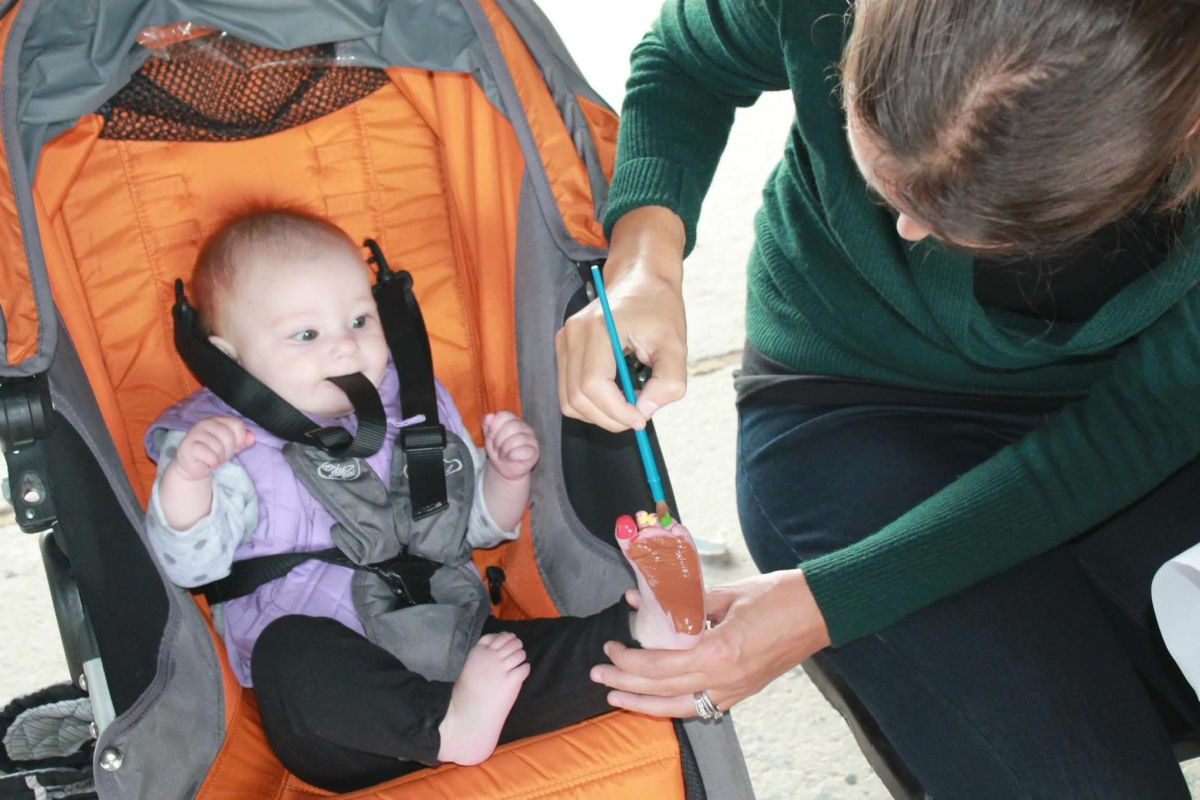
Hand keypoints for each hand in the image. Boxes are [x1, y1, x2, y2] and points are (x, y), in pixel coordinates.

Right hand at [168, 416, 253, 481]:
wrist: (193, 466)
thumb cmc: (213, 452)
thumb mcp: (231, 446)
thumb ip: (242, 440)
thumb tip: (251, 437)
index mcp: (217, 420)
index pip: (237, 424)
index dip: (240, 439)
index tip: (235, 446)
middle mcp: (205, 423)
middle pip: (229, 437)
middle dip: (228, 451)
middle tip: (221, 455)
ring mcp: (195, 433)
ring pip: (219, 448)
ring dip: (219, 458)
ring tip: (212, 458)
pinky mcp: (188, 446)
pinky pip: (210, 456)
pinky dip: (212, 463)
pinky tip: (206, 462)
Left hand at [482, 411, 539, 480]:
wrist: (505, 468)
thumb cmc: (499, 450)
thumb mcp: (489, 437)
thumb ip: (487, 425)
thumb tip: (489, 416)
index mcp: (514, 420)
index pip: (503, 415)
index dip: (493, 427)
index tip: (491, 436)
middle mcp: (525, 427)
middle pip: (510, 427)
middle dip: (498, 440)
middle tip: (496, 448)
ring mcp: (531, 439)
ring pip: (516, 440)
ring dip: (504, 450)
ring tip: (502, 455)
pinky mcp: (534, 452)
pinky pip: (522, 451)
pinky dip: (512, 456)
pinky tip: (510, 458)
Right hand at [556, 206, 687, 431]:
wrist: (640, 277)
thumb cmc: (658, 306)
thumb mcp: (675, 343)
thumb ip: (668, 381)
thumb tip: (646, 411)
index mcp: (598, 328)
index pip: (592, 385)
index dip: (616, 412)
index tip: (642, 419)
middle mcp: (573, 334)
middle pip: (576, 399)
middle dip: (608, 418)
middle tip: (638, 417)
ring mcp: (564, 340)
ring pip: (568, 400)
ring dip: (598, 414)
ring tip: (628, 404)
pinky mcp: (564, 348)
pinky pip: (568, 390)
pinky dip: (591, 403)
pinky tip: (615, 395)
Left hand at [590, 570, 831, 717]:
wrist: (823, 610)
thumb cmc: (780, 595)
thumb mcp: (729, 593)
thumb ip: (684, 600)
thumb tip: (645, 598)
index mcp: (719, 653)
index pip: (660, 666)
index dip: (629, 661)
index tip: (611, 650)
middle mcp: (726, 680)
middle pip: (663, 691)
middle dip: (626, 686)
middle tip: (599, 676)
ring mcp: (737, 690)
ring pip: (680, 708)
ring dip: (645, 704)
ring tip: (617, 698)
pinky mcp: (744, 691)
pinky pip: (702, 707)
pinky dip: (675, 704)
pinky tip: (658, 698)